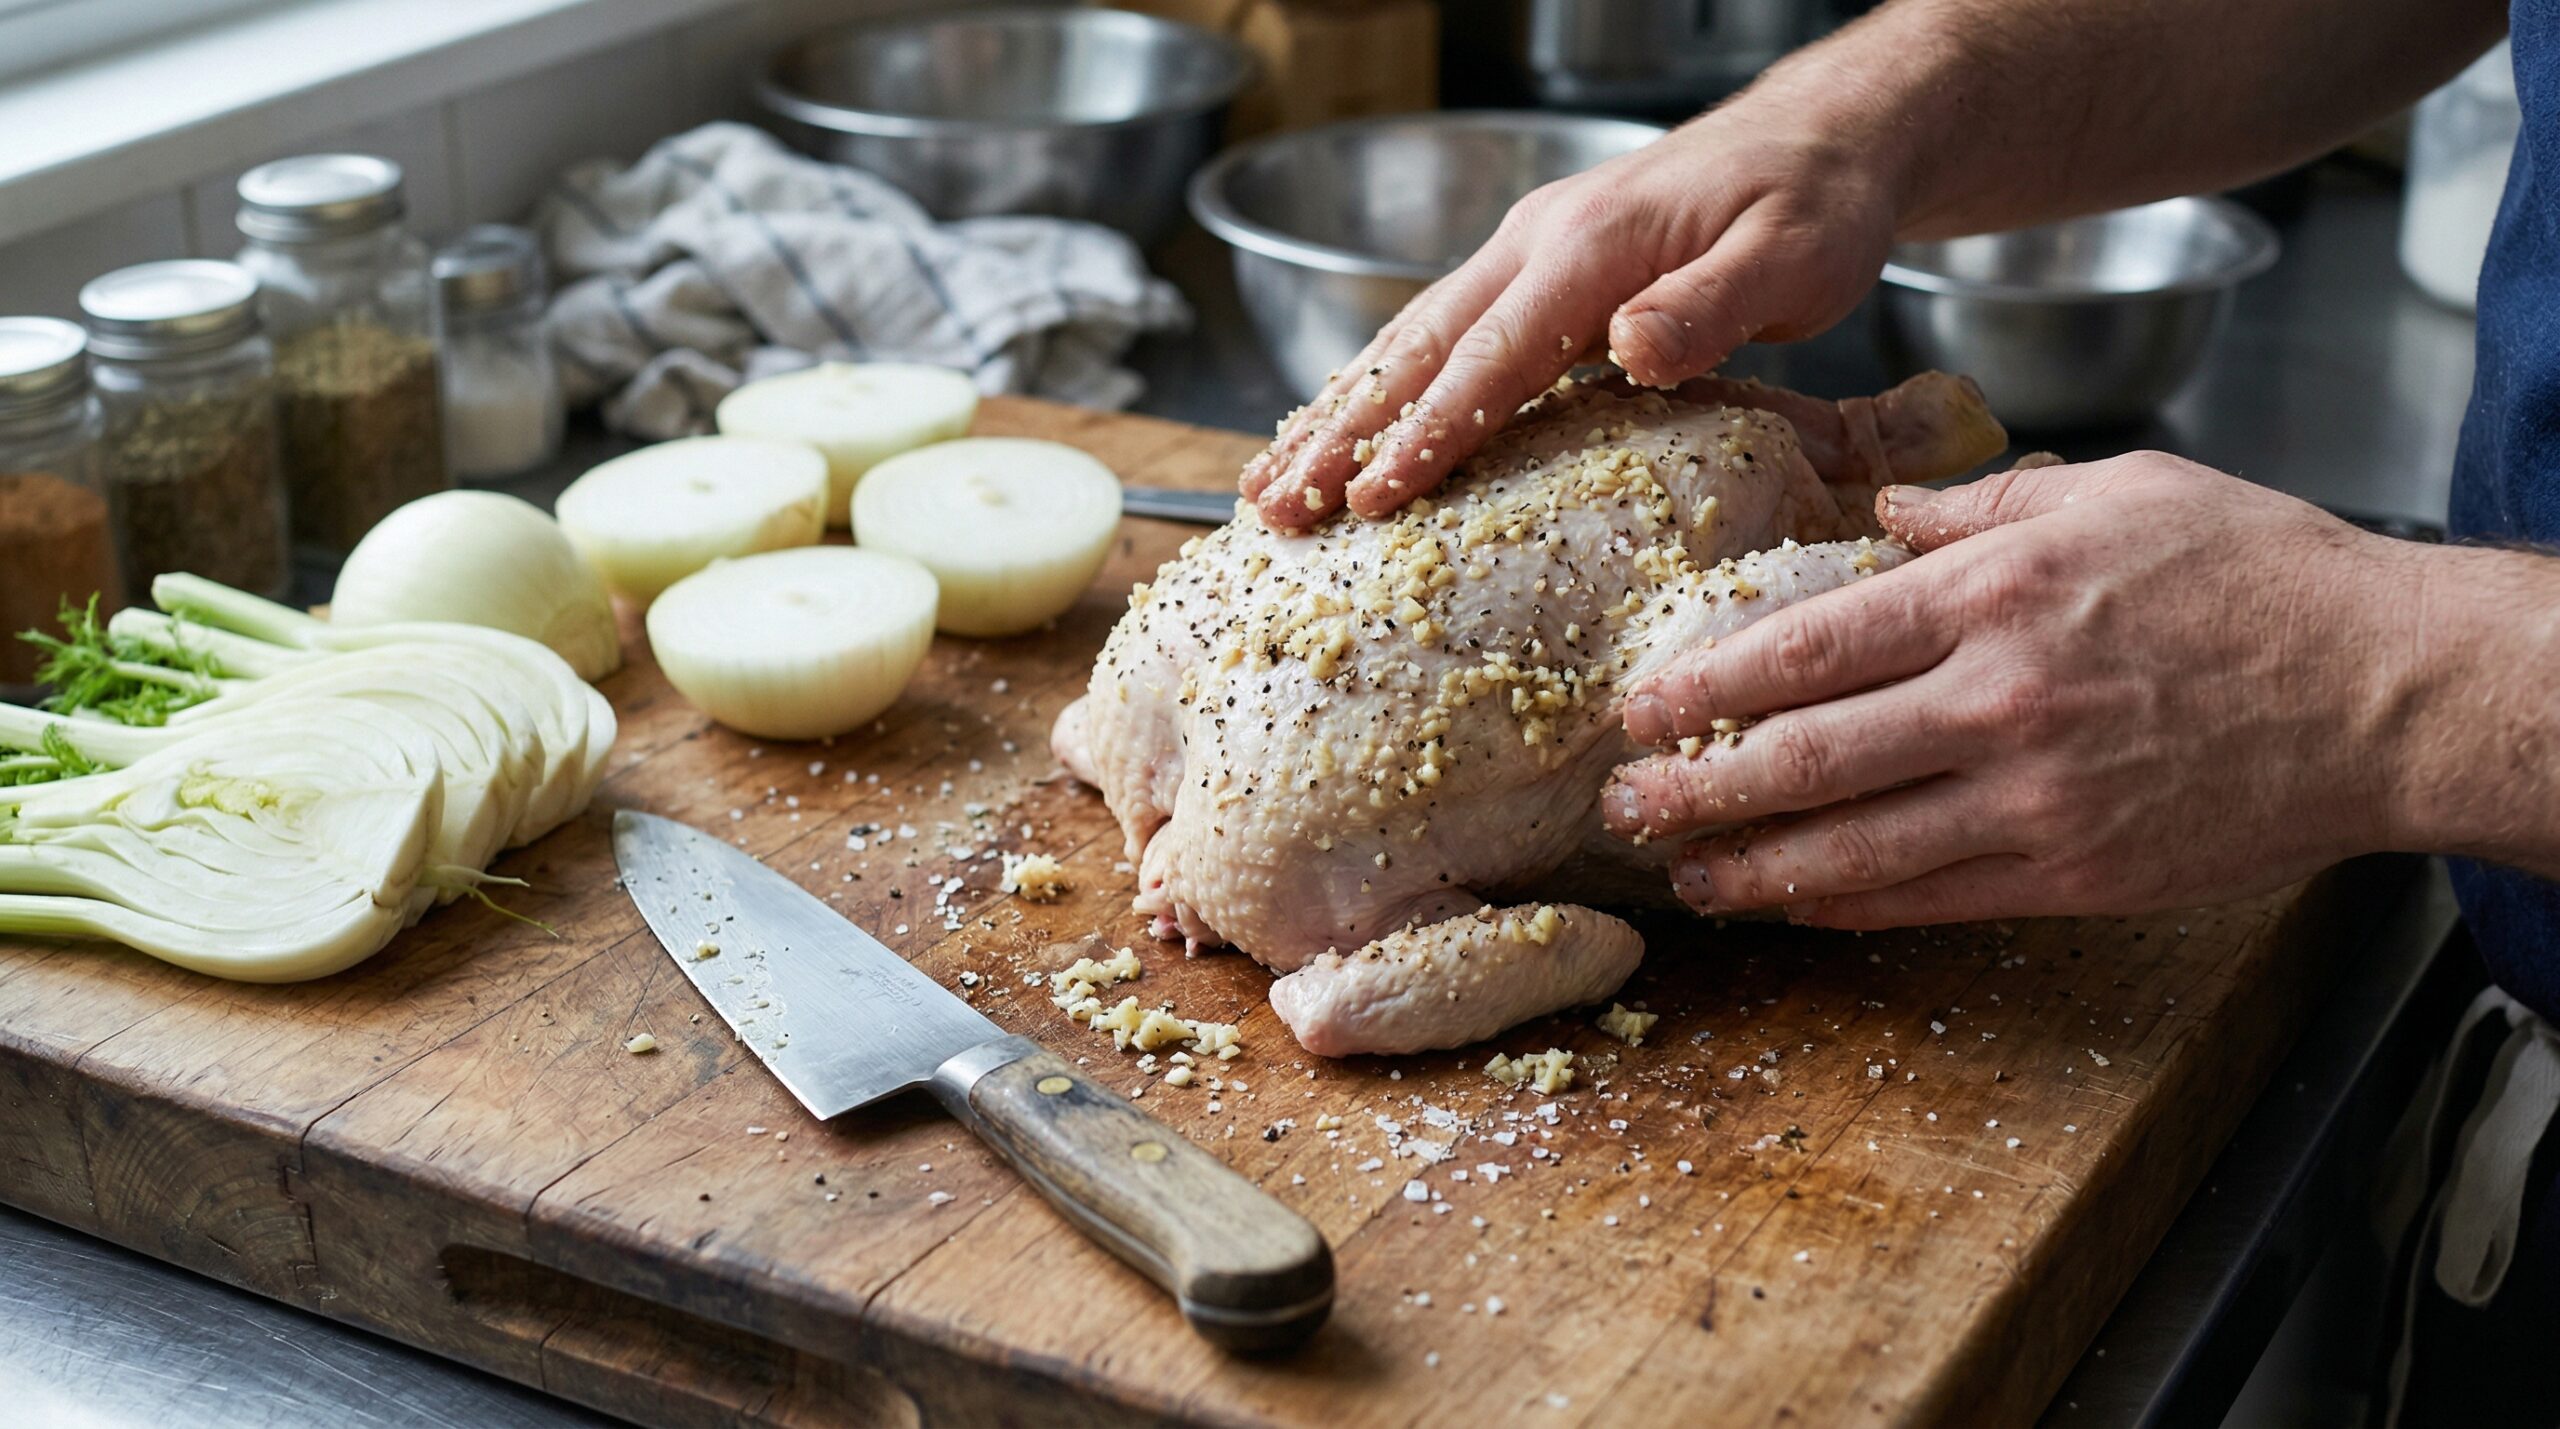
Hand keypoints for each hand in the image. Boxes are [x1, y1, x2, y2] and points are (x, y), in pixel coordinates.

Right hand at [1238, 88, 1905, 530]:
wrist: (1821, 141)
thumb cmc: (1815, 203)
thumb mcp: (1794, 253)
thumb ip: (1710, 303)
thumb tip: (1630, 347)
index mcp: (1591, 247)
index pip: (1491, 354)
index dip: (1428, 431)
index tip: (1372, 497)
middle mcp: (1535, 245)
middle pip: (1417, 350)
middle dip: (1340, 433)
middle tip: (1276, 506)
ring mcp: (1524, 256)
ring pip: (1407, 343)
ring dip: (1334, 417)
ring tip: (1271, 486)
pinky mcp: (1530, 276)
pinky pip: (1433, 339)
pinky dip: (1372, 391)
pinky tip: (1334, 433)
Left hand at [1599, 454, 2428, 927]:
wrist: (2385, 689)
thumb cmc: (2259, 575)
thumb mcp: (2116, 494)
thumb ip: (1979, 510)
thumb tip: (1877, 511)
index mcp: (1993, 595)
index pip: (1807, 648)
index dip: (1705, 686)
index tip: (1638, 706)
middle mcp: (1996, 699)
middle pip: (1804, 757)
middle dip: (1696, 788)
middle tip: (1621, 805)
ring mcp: (2032, 797)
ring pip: (1853, 849)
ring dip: (1754, 867)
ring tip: (1686, 874)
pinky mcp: (2070, 870)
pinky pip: (1930, 899)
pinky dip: (1848, 908)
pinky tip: (1794, 904)